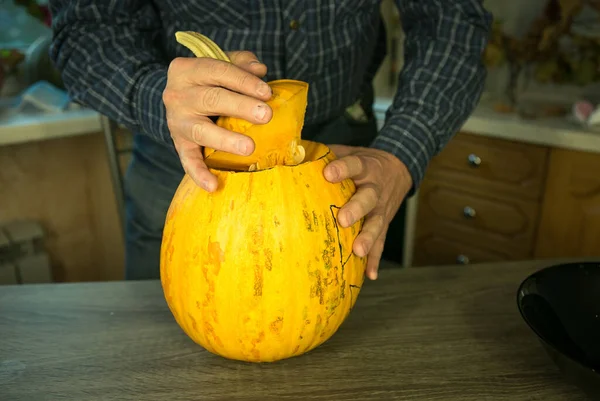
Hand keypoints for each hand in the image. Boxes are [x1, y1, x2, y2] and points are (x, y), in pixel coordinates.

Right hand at [162, 51, 272, 190]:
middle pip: (211, 99)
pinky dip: (199, 174)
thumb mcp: (219, 63)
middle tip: (265, 115)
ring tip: (249, 147)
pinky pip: (188, 160)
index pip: (218, 70)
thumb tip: (260, 70)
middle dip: (240, 107)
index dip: (244, 81)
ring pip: (201, 130)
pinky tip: (213, 186)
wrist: (176, 100)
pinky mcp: (179, 144)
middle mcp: (177, 95)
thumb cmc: (207, 81)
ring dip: (225, 140)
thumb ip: (240, 61)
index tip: (267, 93)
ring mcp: (177, 122)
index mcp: (187, 69)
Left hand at [323, 145, 412, 279]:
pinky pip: (381, 243)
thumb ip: (325, 153)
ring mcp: (382, 209)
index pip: (355, 165)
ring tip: (357, 251)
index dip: (343, 169)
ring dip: (368, 238)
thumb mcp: (349, 151)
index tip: (328, 174)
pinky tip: (369, 275)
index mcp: (365, 167)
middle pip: (368, 198)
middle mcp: (375, 188)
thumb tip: (291, 152)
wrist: (399, 167)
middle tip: (342, 219)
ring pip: (377, 224)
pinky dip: (375, 259)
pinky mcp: (385, 224)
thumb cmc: (363, 162)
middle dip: (356, 209)